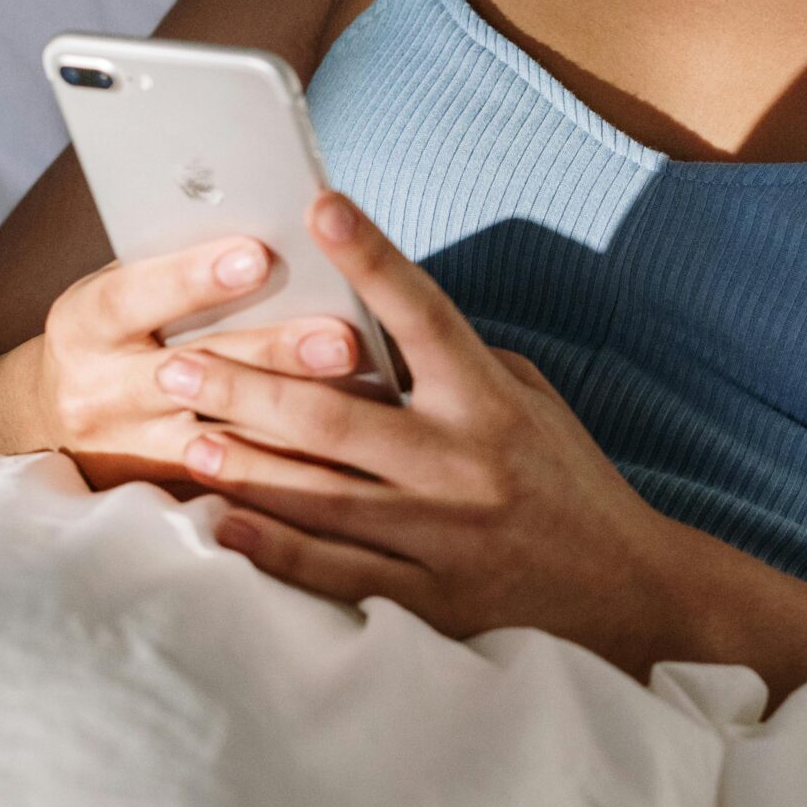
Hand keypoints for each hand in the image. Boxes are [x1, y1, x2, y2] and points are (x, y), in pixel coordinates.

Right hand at [37, 235, 380, 493]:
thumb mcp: (123, 290)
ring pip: (221, 441)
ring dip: (295, 421)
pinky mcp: (163, 491)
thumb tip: (271, 233)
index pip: (134, 296)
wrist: (56, 418)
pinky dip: (292, 471)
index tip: (258, 255)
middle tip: (341, 338)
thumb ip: (177, 270)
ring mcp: (129, 451)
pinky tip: (349, 456)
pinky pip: (236, 485)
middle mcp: (98, 393)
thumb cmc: (117, 329)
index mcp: (83, 324)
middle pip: (191, 375)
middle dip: (271, 353)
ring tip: (362, 399)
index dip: (194, 279)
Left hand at [172, 191, 696, 674]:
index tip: (322, 205)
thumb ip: (458, 364)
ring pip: (322, 496)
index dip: (372, 258)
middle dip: (248, 385)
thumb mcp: (530, 401)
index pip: (424, 314)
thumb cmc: (568, 482)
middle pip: (336, 416)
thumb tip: (377, 322)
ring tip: (183, 434)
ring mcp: (444, 537)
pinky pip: (337, 572)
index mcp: (490, 403)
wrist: (627, 592)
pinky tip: (223, 523)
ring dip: (244, 464)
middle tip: (179, 362)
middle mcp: (464, 465)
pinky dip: (274, 549)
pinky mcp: (432, 601)